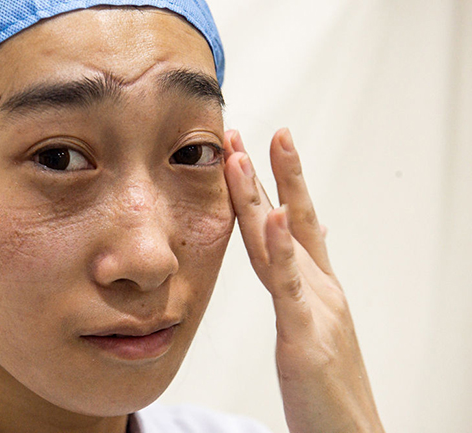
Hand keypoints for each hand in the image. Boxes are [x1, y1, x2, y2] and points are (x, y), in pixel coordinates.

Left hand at [223, 129, 384, 432]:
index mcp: (317, 288)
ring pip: (282, 243)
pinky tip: (277, 215)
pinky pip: (290, 287)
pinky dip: (283, 249)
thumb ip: (298, 297)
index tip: (261, 149)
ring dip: (262, 195)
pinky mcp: (306, 337)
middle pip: (290, 220)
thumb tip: (285, 267)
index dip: (282, 184)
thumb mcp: (311, 332)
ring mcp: (315, 309)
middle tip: (242, 134)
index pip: (297, 224)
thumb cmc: (328, 391)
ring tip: (242, 156)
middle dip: (266, 174)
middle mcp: (319, 289)